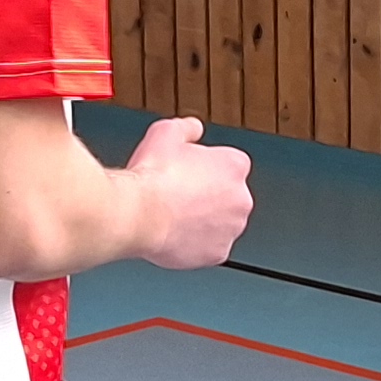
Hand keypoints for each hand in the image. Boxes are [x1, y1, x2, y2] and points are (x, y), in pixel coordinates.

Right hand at [125, 117, 254, 269]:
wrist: (138, 214)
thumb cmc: (152, 176)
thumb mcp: (166, 132)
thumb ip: (186, 128)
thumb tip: (193, 128)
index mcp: (235, 165)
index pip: (229, 165)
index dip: (205, 168)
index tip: (189, 172)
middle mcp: (241, 198)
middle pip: (228, 196)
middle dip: (208, 196)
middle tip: (179, 194)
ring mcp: (231, 228)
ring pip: (220, 223)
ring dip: (204, 220)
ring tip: (175, 215)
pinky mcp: (218, 253)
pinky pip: (210, 247)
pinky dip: (196, 244)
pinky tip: (176, 234)